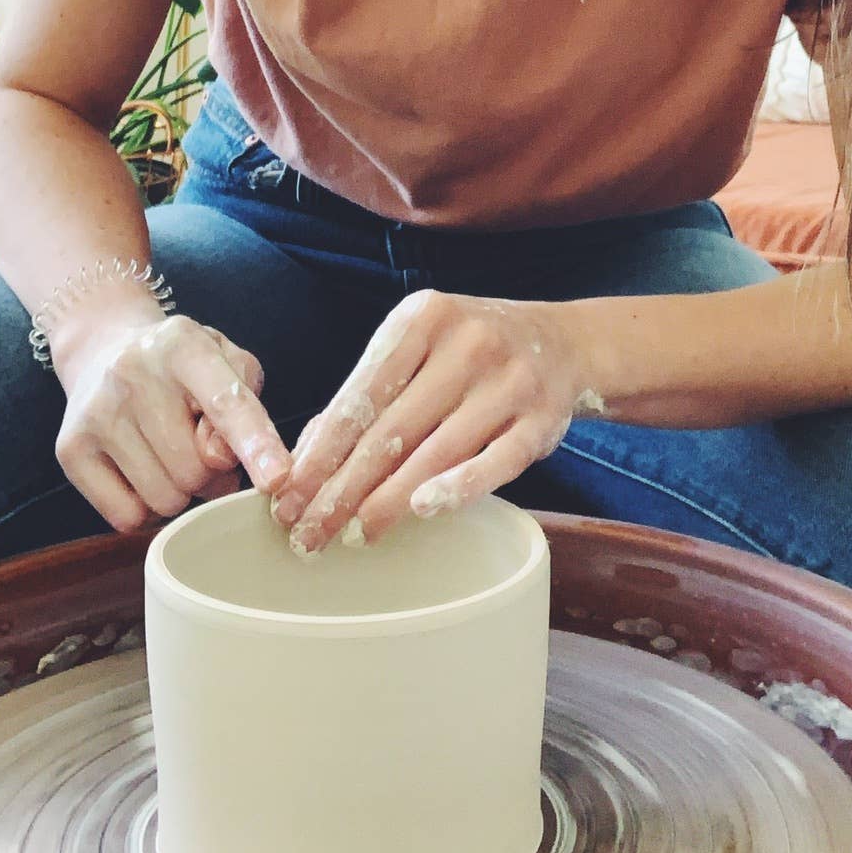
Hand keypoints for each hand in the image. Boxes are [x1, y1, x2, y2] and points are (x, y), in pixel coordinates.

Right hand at [54, 312, 294, 532]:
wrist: (103, 349)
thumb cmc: (181, 366)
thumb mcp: (225, 362)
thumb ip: (245, 403)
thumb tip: (224, 460)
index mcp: (182, 344)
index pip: (227, 402)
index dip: (256, 443)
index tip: (278, 478)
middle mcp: (132, 373)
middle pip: (196, 470)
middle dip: (210, 472)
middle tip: (198, 446)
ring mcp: (96, 412)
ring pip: (164, 499)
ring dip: (179, 490)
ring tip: (168, 453)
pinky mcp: (69, 449)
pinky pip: (126, 517)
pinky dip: (144, 508)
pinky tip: (140, 470)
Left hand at [269, 289, 608, 556]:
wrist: (565, 342)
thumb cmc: (471, 351)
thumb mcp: (419, 347)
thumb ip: (369, 393)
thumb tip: (308, 456)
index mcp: (424, 318)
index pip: (360, 394)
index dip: (320, 451)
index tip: (286, 496)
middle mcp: (467, 343)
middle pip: (392, 428)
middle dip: (342, 487)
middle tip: (306, 531)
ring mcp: (509, 382)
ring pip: (437, 449)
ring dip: (388, 498)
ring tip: (352, 533)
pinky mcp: (543, 420)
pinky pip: (496, 461)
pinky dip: (459, 487)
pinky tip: (423, 510)